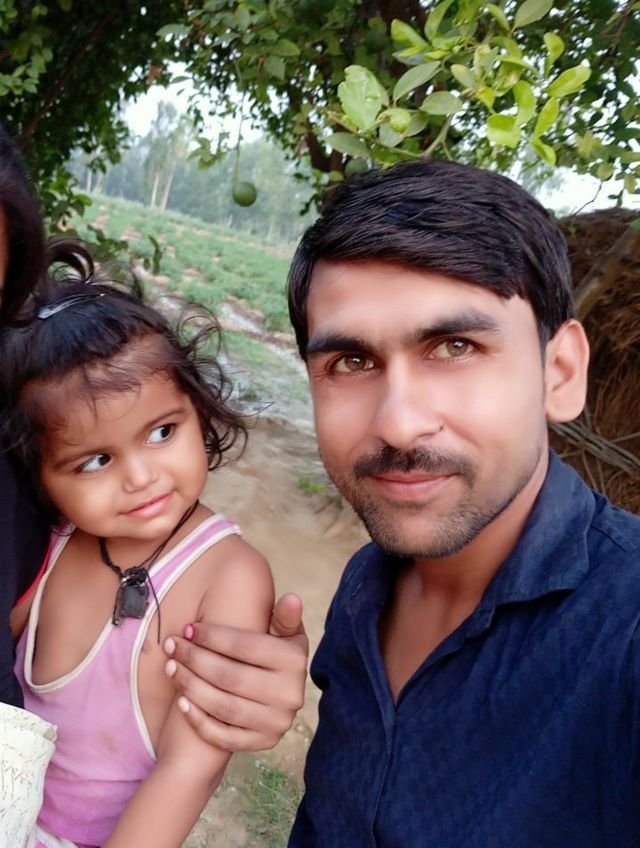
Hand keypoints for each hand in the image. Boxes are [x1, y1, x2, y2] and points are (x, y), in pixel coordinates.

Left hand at [164, 593, 307, 751]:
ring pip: (223, 706)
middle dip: (195, 659)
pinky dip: (199, 720)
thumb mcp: (287, 633)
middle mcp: (289, 695)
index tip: (188, 628)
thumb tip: (292, 598)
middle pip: (229, 676)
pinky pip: (223, 737)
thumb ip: (284, 617)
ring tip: (171, 668)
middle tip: (172, 646)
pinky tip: (181, 702)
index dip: (213, 636)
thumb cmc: (278, 655)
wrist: (285, 697)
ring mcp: (276, 723)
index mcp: (294, 661)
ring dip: (190, 686)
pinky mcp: (262, 744)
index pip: (246, 646)